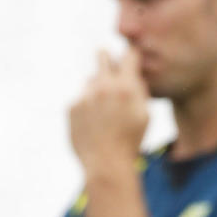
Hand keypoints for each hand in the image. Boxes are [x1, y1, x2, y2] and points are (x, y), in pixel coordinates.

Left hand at [69, 49, 148, 174]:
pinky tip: (95, 121)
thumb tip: (133, 74)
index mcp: (126, 87)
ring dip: (98, 88)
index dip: (132, 53)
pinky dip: (88, 105)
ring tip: (106, 110)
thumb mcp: (145, 114)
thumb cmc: (131, 139)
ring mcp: (85, 96)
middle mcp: (104, 87)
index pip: (129, 55)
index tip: (132, 54)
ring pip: (91, 80)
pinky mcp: (71, 107)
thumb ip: (139, 90)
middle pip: (102, 56)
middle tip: (110, 64)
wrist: (106, 163)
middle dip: (107, 58)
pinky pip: (81, 98)